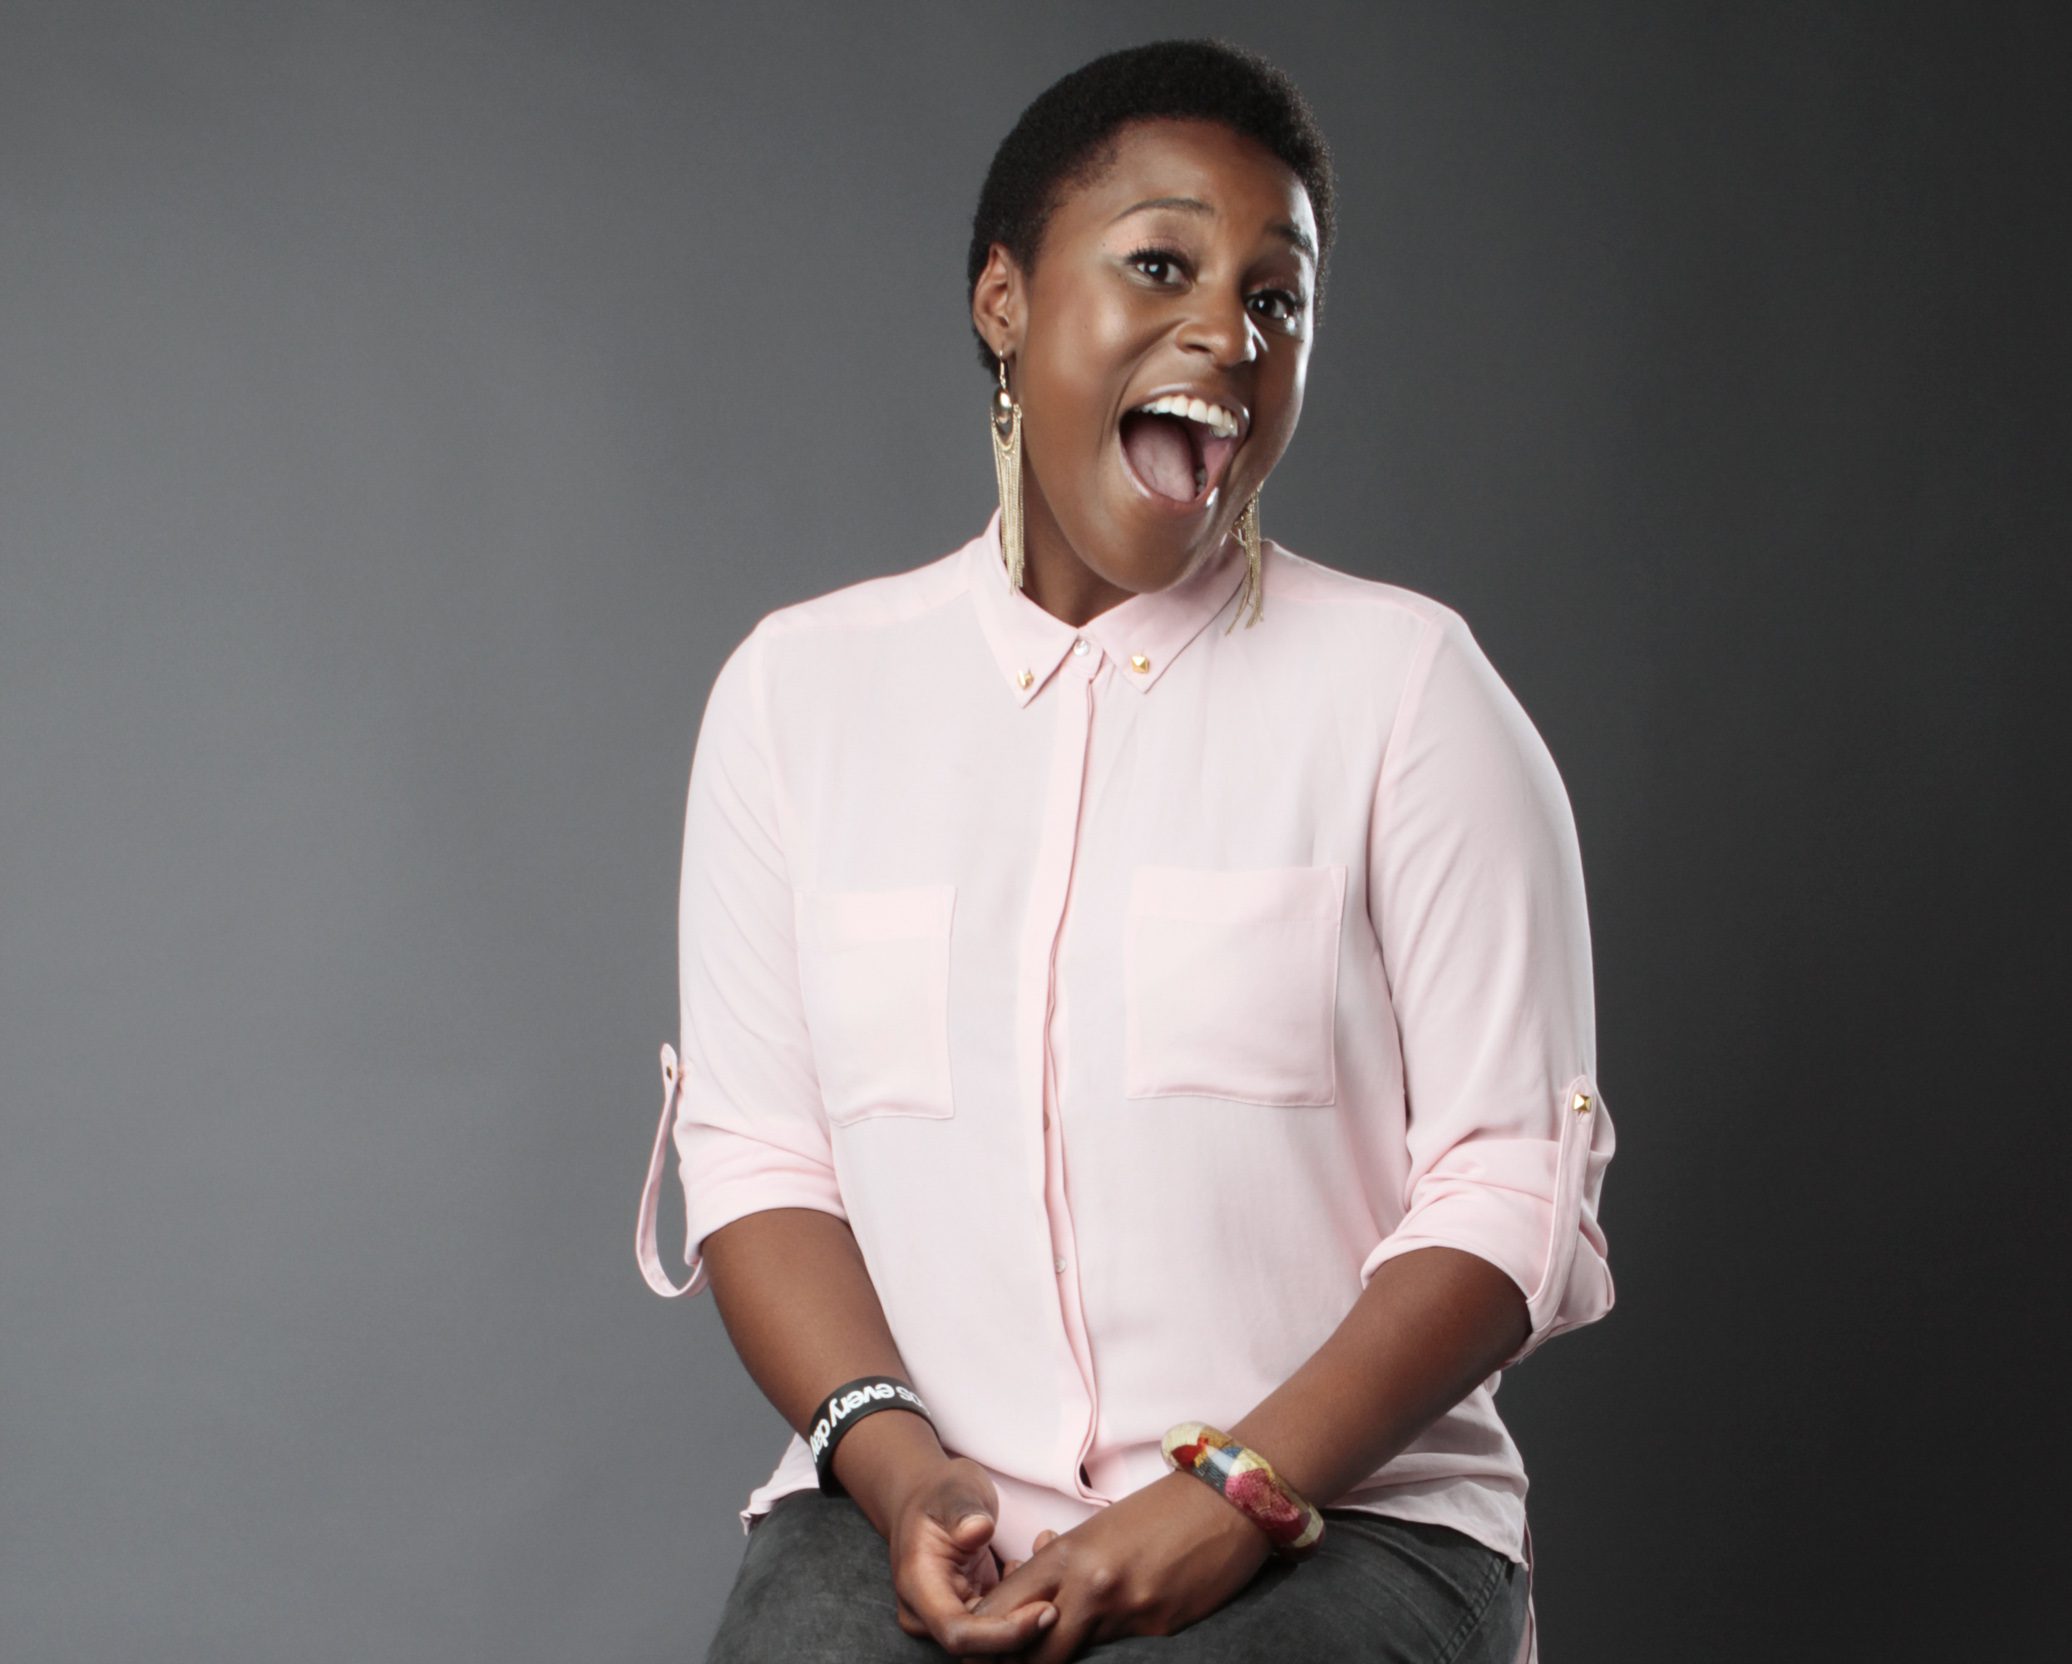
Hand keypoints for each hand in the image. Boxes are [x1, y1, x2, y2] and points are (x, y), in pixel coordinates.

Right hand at [887, 1454, 1058, 1654]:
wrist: (926, 1497)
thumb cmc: (941, 1492)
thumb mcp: (954, 1490)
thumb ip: (964, 1511)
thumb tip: (977, 1531)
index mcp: (918, 1586)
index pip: (958, 1633)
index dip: (1004, 1634)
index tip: (1045, 1610)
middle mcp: (926, 1613)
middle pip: (978, 1648)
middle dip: (1022, 1629)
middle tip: (1057, 1595)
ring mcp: (946, 1617)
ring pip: (992, 1643)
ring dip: (1024, 1617)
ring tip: (1040, 1563)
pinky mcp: (967, 1614)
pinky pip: (998, 1628)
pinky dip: (1022, 1608)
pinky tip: (1029, 1567)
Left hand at [966, 1471, 1271, 1662]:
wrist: (1227, 1501)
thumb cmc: (1161, 1509)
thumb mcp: (1101, 1527)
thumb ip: (1063, 1557)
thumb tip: (1029, 1566)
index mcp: (1069, 1553)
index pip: (1004, 1608)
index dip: (987, 1632)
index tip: (983, 1641)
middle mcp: (1091, 1586)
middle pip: (1029, 1649)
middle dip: (1015, 1658)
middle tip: (1011, 1656)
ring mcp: (1126, 1612)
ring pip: (1071, 1655)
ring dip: (1060, 1652)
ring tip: (1057, 1639)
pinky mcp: (1158, 1629)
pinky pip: (1118, 1648)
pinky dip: (1109, 1644)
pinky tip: (1120, 1620)